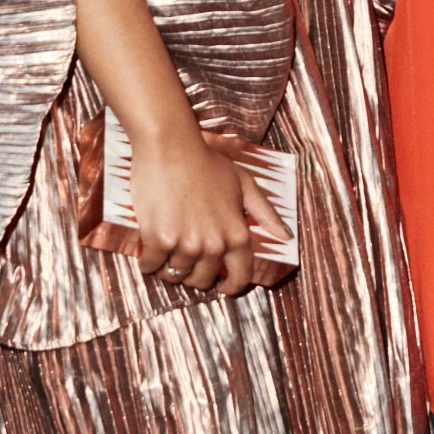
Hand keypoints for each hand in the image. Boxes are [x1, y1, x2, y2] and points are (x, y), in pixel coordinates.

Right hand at [128, 125, 278, 296]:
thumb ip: (265, 212)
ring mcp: (186, 245)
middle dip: (194, 275)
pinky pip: (151, 266)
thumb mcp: (244, 183)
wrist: (171, 147)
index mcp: (237, 235)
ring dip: (168, 269)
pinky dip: (148, 263)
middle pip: (202, 280)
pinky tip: (148, 253)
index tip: (222, 287)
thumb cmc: (207, 161)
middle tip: (185, 259)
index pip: (240, 277)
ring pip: (175, 275)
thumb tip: (285, 236)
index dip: (231, 287)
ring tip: (165, 252)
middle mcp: (214, 245)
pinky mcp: (159, 240)